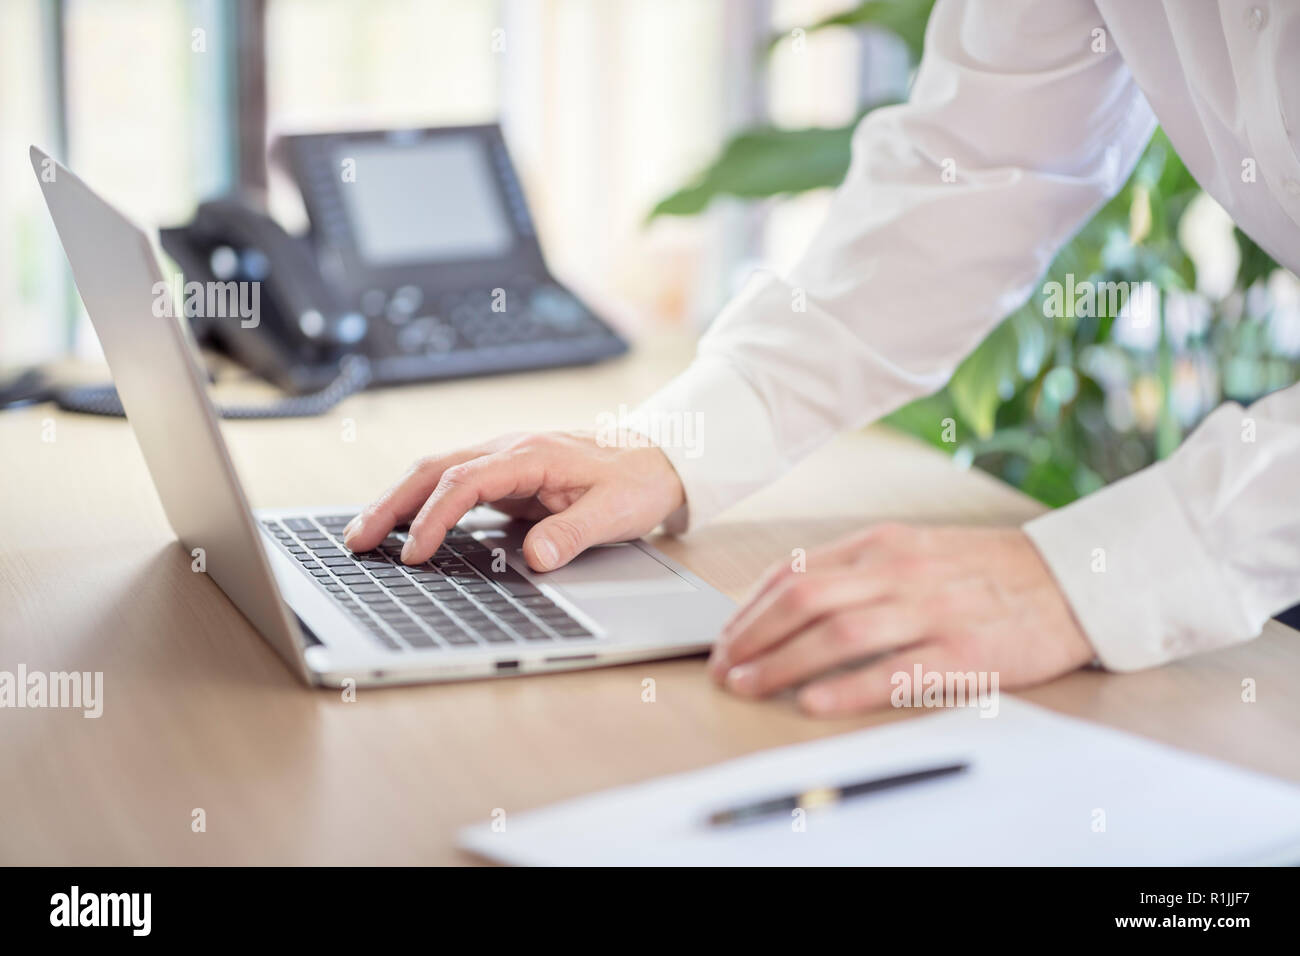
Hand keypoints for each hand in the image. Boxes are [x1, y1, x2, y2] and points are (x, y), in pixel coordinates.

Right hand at [343, 432, 684, 569]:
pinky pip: (452, 486)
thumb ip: (574, 534)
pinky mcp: (505, 477)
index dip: (435, 518)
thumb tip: (536, 558)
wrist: (658, 458)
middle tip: (356, 541)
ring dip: (397, 502)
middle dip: (390, 504)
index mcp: (530, 454)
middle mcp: (507, 450)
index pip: (464, 483)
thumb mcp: (616, 512)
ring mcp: (503, 461)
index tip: (417, 554)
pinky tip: (402, 528)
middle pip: (433, 470)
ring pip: (435, 474)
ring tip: (362, 536)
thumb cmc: (637, 481)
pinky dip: (420, 503)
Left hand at [708, 524, 1093, 716]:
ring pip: (837, 633)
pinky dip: (847, 688)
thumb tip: (786, 596)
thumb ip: (855, 570)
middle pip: (804, 599)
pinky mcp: (963, 652)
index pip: (795, 572)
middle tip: (723, 668)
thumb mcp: (914, 550)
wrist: (1071, 580)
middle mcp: (899, 572)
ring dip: (782, 662)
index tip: (726, 637)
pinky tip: (814, 702)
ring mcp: (931, 610)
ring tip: (749, 685)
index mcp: (882, 545)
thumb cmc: (985, 571)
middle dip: (751, 637)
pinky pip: (894, 671)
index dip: (749, 607)